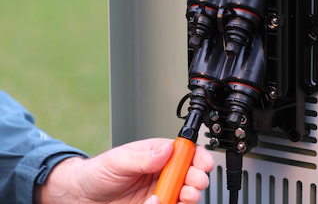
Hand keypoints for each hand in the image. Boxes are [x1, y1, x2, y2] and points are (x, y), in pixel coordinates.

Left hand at [34, 138, 213, 203]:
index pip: (184, 152)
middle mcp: (162, 172)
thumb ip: (144, 157)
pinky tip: (161, 202)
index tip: (203, 163)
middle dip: (197, 177)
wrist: (84, 196)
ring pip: (184, 194)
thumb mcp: (119, 160)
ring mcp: (160, 190)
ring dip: (189, 195)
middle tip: (195, 182)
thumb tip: (167, 149)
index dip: (197, 156)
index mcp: (157, 153)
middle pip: (189, 173)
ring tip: (185, 195)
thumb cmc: (99, 171)